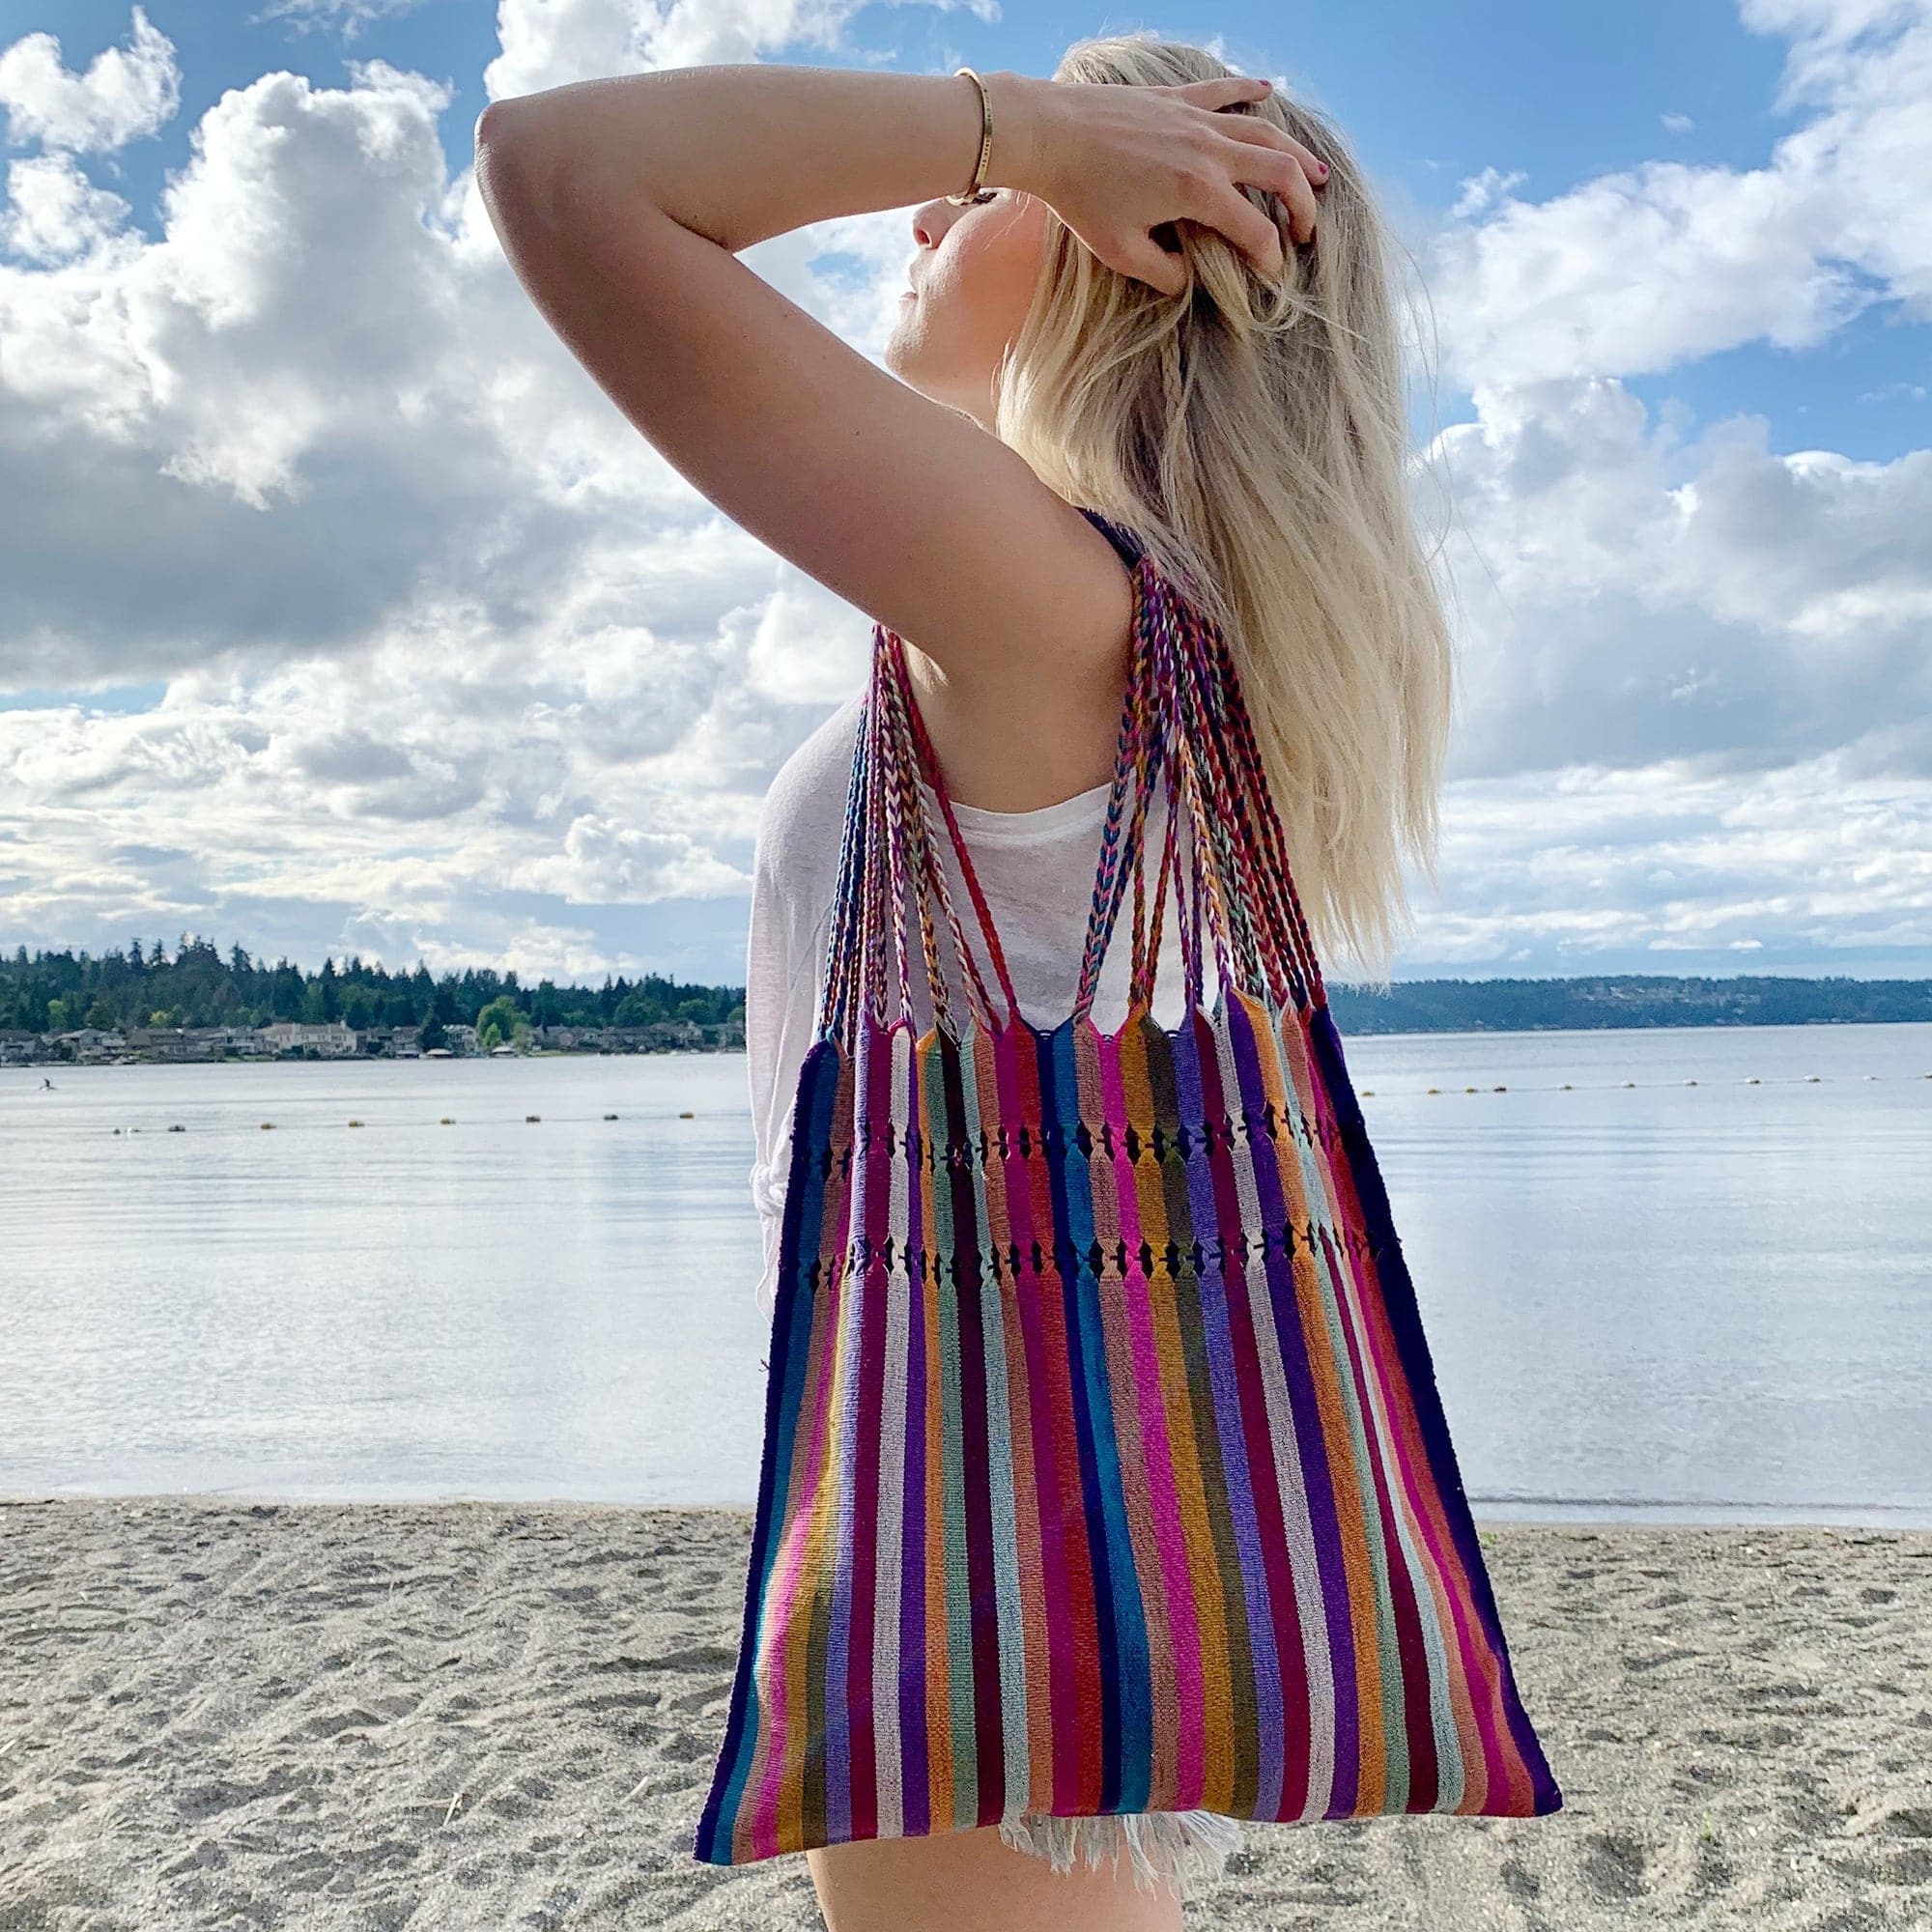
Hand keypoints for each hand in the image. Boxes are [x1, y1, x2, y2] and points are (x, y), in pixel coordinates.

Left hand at [998, 69, 1327, 295]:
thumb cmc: (1081, 198)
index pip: (1255, 230)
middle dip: (1302, 204)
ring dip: (1296, 154)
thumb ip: (1162, 272)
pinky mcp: (1176, 98)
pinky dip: (1250, 91)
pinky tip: (1268, 93)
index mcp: (1198, 193)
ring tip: (1317, 173)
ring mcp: (1195, 118)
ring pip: (1265, 132)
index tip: (1272, 272)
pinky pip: (1225, 90)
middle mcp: (1208, 151)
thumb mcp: (1119, 252)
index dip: (1271, 256)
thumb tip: (1188, 279)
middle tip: (1308, 229)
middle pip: (1280, 173)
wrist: (1050, 134)